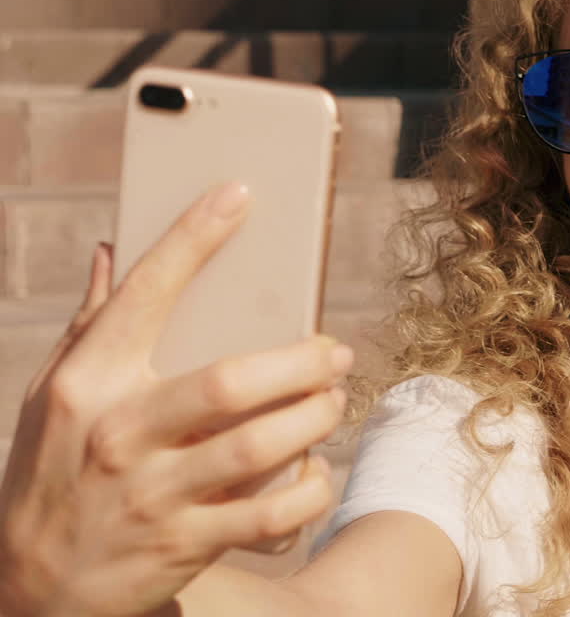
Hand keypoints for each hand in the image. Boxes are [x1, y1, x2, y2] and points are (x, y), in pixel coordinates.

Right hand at [0, 182, 351, 616]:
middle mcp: (118, 434)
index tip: (238, 196)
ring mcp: (152, 494)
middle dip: (302, 361)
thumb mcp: (52, 398)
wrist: (29, 590)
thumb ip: (90, 326)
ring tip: (334, 400)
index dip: (192, 240)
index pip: (144, 295)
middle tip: (334, 352)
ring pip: (263, 446)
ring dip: (317, 417)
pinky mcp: (184, 544)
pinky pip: (272, 517)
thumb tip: (111, 250)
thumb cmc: (51, 474)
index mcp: (85, 384)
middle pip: (232, 382)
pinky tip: (315, 472)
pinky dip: (309, 491)